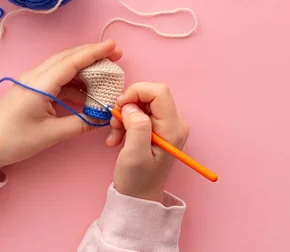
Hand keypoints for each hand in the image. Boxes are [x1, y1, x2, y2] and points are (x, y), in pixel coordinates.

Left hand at [0, 41, 121, 172]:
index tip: (113, 46)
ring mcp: (32, 82)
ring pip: (63, 66)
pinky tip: (87, 90)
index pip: (72, 61)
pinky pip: (57, 78)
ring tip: (105, 72)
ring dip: (85, 67)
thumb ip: (81, 123)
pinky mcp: (32, 89)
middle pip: (68, 57)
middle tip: (116, 54)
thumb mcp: (51, 135)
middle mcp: (35, 76)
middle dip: (93, 54)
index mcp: (40, 84)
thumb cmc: (14, 141)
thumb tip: (103, 117)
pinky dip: (75, 80)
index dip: (94, 52)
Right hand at [106, 83, 189, 201]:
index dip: (137, 92)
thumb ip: (136, 126)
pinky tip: (118, 137)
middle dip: (129, 105)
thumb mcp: (134, 154)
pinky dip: (126, 121)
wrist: (139, 197)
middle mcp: (175, 123)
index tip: (120, 106)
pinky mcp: (158, 127)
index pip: (159, 92)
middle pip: (151, 95)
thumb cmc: (137, 180)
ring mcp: (167, 125)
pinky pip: (140, 113)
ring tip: (115, 135)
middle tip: (114, 123)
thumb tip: (131, 106)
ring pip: (143, 103)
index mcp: (173, 128)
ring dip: (125, 115)